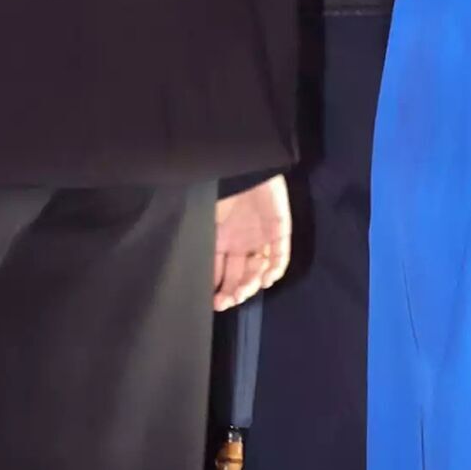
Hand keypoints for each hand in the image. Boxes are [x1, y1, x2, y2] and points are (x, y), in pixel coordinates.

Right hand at [214, 177, 291, 312]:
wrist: (244, 167)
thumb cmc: (221, 192)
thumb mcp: (205, 223)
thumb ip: (203, 248)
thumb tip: (189, 276)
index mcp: (222, 242)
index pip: (220, 273)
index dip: (216, 289)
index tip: (211, 302)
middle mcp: (241, 244)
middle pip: (239, 276)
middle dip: (233, 292)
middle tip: (226, 301)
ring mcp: (261, 238)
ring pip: (259, 270)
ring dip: (251, 284)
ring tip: (242, 291)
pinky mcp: (278, 231)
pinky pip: (281, 255)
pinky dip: (275, 269)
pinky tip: (266, 279)